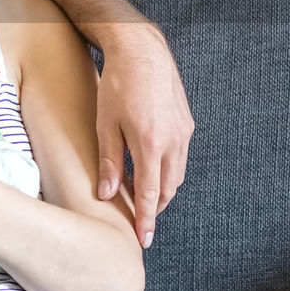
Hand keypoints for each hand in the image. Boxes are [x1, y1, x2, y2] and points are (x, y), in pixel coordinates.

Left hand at [96, 25, 193, 247]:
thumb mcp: (105, 124)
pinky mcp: (186, 123)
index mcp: (150, 144)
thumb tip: (107, 194)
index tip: (143, 239)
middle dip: (156, 208)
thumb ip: (108, 161)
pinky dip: (168, 170)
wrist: (141, 50)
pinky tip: (152, 170)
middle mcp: (174, 142)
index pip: (152, 194)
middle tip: (141, 222)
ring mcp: (184, 132)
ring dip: (163, 189)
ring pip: (178, 174)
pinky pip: (180, 157)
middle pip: (169, 188)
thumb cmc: (116, 85)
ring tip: (143, 198)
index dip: (147, 219)